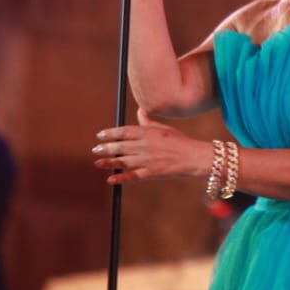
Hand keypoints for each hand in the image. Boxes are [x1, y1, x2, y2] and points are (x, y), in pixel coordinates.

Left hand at [92, 108, 209, 185]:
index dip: (110, 133)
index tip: (100, 135)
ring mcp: (148, 160)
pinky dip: (121, 178)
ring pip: (123, 161)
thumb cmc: (180, 141)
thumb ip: (148, 121)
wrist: (193, 157)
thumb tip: (140, 110)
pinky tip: (110, 179)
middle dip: (106, 147)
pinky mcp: (151, 173)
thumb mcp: (164, 128)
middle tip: (95, 149)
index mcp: (148, 133)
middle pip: (121, 146)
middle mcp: (146, 145)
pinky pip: (133, 176)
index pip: (125, 131)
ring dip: (109, 162)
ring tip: (97, 162)